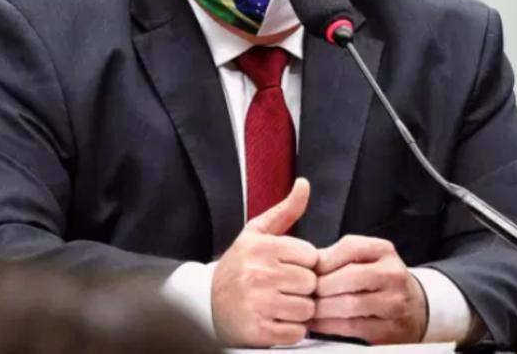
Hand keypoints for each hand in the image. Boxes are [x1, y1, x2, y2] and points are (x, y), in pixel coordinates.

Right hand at [211, 178, 318, 346]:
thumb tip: (305, 184)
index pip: (311, 256)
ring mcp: (258, 304)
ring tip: (281, 304)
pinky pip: (296, 332)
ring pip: (306, 309)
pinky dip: (291, 330)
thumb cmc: (238, 266)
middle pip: (310, 283)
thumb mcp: (257, 233)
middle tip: (286, 287)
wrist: (206, 303)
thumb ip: (286, 210)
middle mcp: (259, 274)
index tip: (290, 266)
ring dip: (298, 310)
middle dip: (302, 287)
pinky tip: (276, 320)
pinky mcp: (258, 331)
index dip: (304, 263)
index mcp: (262, 248)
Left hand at [310, 235, 427, 343]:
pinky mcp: (390, 329)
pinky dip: (328, 325)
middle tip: (303, 292)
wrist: (413, 308)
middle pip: (350, 276)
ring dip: (322, 308)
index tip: (307, 271)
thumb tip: (303, 263)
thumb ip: (336, 257)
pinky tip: (317, 323)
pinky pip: (352, 327)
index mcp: (384, 251)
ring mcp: (394, 303)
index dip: (324, 260)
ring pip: (350, 304)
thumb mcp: (365, 259)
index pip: (350, 247)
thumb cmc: (378, 281)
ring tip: (307, 308)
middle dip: (321, 286)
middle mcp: (393, 274)